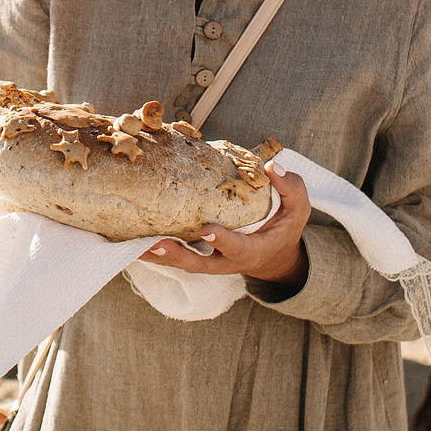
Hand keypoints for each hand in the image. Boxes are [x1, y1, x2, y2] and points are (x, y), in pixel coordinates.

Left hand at [139, 163, 311, 289]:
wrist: (273, 256)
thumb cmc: (285, 229)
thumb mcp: (299, 210)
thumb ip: (290, 188)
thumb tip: (274, 166)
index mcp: (251, 249)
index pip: (237, 247)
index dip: (222, 240)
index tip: (207, 229)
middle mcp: (226, 260)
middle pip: (198, 264)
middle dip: (177, 256)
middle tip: (156, 244)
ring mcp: (209, 260)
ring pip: (180, 263)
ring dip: (157, 255)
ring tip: (133, 244)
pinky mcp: (197, 255)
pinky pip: (174, 256)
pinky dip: (155, 249)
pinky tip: (132, 237)